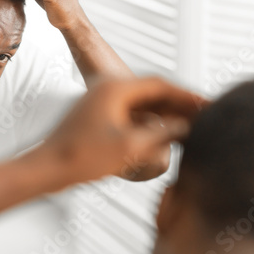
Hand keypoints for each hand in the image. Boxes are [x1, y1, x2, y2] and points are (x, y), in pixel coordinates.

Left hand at [44, 78, 205, 182]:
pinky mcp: (96, 116)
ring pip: (140, 103)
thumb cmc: (83, 157)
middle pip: (150, 92)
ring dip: (162, 113)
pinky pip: (128, 113)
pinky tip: (160, 134)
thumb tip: (185, 126)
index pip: (159, 84)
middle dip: (176, 104)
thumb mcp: (130, 146)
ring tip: (186, 125)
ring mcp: (100, 102)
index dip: (185, 95)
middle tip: (202, 115)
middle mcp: (107, 89)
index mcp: (114, 88)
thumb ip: (162, 133)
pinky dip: (147, 121)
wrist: (47, 168)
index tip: (206, 104)